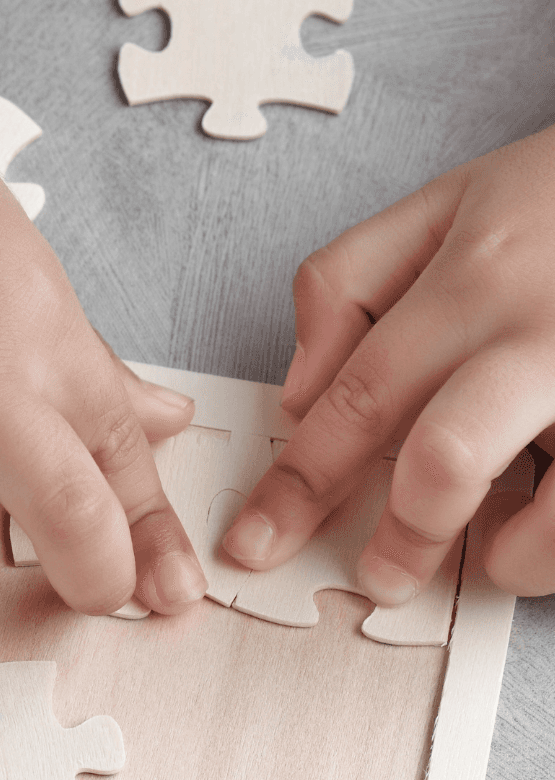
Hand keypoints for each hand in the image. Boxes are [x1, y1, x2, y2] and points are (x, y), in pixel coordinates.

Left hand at [222, 126, 554, 599]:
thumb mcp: (448, 202)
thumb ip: (350, 283)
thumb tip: (296, 396)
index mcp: (476, 276)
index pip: (359, 397)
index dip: (298, 485)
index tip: (254, 543)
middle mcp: (544, 329)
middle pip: (447, 459)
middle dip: (404, 538)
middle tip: (379, 578)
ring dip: (511, 556)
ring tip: (493, 554)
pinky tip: (544, 529)